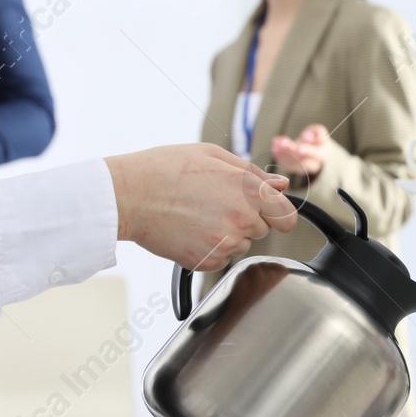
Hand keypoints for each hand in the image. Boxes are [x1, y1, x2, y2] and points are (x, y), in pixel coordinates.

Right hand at [106, 143, 294, 271]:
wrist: (128, 196)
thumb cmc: (165, 169)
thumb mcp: (212, 155)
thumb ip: (252, 173)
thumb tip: (281, 185)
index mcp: (248, 191)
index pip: (287, 218)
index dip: (279, 215)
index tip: (270, 215)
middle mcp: (242, 219)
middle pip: (261, 230)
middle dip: (245, 219)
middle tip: (213, 203)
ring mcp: (225, 243)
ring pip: (240, 245)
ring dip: (227, 234)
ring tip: (196, 214)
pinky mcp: (207, 261)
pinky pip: (221, 259)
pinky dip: (210, 249)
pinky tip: (189, 230)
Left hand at [271, 124, 330, 176]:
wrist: (314, 153)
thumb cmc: (317, 140)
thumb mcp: (319, 132)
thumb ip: (316, 132)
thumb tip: (306, 136)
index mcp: (323, 154)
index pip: (317, 154)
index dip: (309, 151)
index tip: (300, 148)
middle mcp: (312, 164)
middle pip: (302, 161)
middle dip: (291, 152)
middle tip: (283, 144)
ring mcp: (301, 168)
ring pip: (291, 163)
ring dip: (282, 153)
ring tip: (276, 143)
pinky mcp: (292, 168)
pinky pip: (284, 164)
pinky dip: (278, 154)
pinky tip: (274, 145)